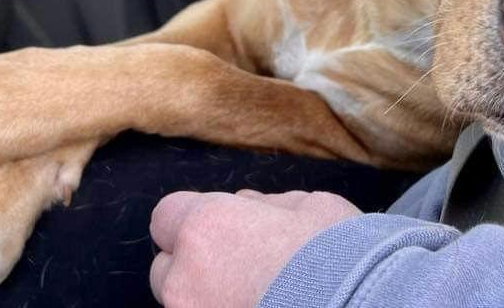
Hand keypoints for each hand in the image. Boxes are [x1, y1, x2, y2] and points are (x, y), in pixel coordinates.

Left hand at [149, 189, 359, 307]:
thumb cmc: (337, 253)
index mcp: (204, 229)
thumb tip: (244, 207)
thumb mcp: (306, 205)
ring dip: (209, 300)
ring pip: (185, 306)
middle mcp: (185, 282)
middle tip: (238, 270)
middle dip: (194, 267)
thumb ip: (261, 207)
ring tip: (255, 299)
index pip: (166, 217)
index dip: (194, 220)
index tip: (221, 229)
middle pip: (167, 271)